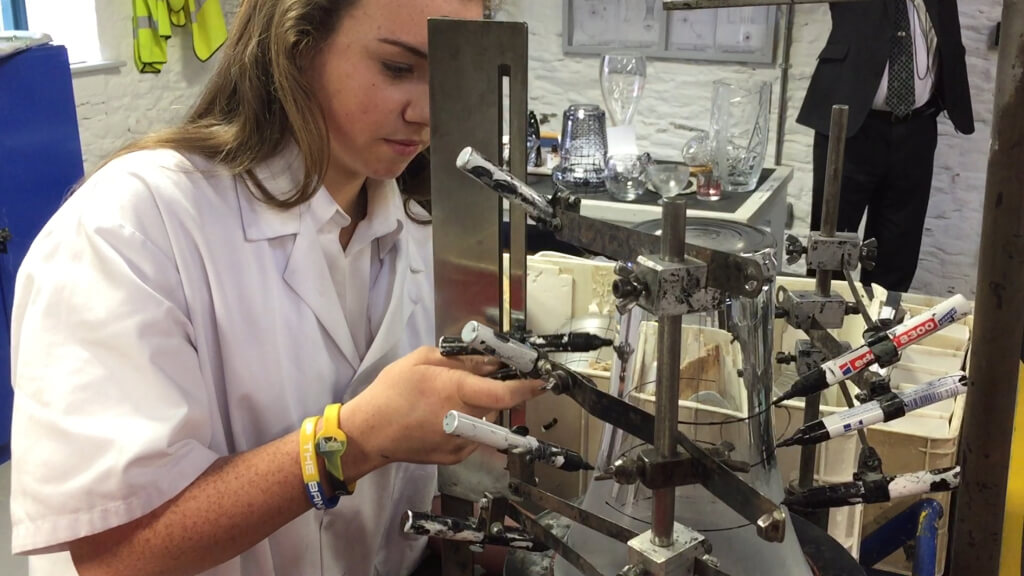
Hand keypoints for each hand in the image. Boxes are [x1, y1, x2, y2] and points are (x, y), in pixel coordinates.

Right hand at [339, 347, 544, 472]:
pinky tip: (444, 418)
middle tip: (481, 382)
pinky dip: (469, 424)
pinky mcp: (456, 456)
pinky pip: (475, 436)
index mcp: (457, 391)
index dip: (528, 387)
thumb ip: (460, 360)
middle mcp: (465, 419)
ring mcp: (461, 442)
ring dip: (482, 408)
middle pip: (498, 405)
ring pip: (488, 421)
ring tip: (453, 401)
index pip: (506, 393)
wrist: (369, 433)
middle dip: (497, 392)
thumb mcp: (423, 360)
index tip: (543, 381)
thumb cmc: (392, 391)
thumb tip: (490, 362)